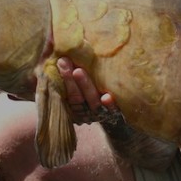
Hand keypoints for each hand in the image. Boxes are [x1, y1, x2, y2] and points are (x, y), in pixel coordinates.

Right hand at [56, 58, 175, 168]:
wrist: (121, 122)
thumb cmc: (98, 102)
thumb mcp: (83, 98)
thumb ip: (72, 84)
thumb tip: (60, 58)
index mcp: (78, 110)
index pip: (68, 96)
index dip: (63, 80)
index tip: (59, 62)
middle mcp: (88, 113)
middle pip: (77, 98)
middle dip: (70, 80)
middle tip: (65, 62)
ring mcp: (103, 114)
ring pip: (93, 101)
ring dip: (85, 85)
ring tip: (79, 71)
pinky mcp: (118, 114)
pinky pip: (114, 110)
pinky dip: (110, 105)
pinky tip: (107, 97)